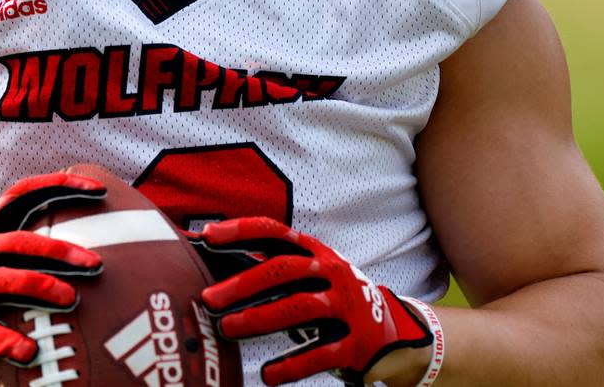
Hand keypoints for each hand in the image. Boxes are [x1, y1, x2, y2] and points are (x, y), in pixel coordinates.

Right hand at [0, 173, 104, 384]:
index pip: (22, 193)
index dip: (59, 186)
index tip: (98, 190)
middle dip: (59, 251)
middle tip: (94, 264)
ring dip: (41, 288)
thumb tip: (81, 225)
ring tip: (71, 299)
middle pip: (19, 243)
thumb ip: (21, 236)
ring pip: (4, 282)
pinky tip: (31, 351)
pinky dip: (8, 341)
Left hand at [198, 217, 431, 385]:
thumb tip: (217, 270)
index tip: (208, 235)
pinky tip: (269, 374)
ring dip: (260, 318)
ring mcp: (347, 307)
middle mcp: (333, 273)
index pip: (275, 232)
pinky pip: (321, 354)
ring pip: (299, 308)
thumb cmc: (335, 300)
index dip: (242, 231)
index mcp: (316, 253)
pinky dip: (293, 364)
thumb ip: (273, 271)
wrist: (395, 333)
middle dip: (243, 283)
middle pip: (283, 270)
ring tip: (229, 329)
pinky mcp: (357, 344)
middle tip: (210, 298)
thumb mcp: (312, 277)